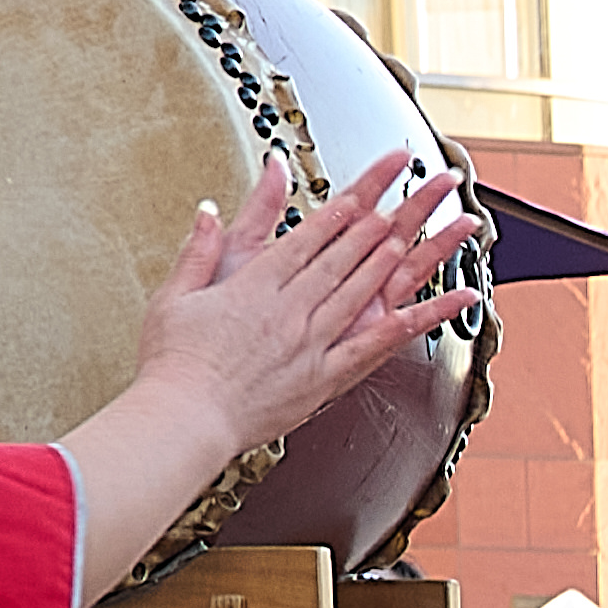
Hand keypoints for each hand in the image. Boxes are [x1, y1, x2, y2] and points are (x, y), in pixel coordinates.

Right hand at [128, 154, 470, 453]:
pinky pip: (373, 347)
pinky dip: (407, 326)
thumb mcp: (176, 294)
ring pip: (361, 291)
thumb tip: (210, 209)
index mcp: (255, 284)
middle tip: (408, 196)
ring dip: (393, 259)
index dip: (342, 209)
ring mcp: (311, 342)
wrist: (184, 418)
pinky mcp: (324, 377)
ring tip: (421, 234)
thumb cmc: (174, 363)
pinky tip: (432, 310)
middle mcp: (290, 308)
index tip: (366, 189)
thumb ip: (200, 248)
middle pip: (342, 256)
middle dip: (378, 222)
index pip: (308, 236)